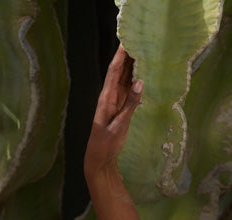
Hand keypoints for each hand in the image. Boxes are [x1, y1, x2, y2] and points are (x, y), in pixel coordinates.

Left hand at [84, 45, 142, 178]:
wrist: (98, 158)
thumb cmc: (106, 143)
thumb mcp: (119, 125)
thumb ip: (130, 105)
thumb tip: (140, 83)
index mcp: (106, 98)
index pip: (114, 71)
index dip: (121, 55)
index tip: (127, 40)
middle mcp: (109, 96)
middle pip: (120, 70)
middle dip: (128, 54)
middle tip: (139, 38)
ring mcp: (114, 101)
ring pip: (124, 78)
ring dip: (132, 64)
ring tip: (142, 48)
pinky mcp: (119, 107)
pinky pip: (127, 87)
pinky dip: (134, 77)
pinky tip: (142, 70)